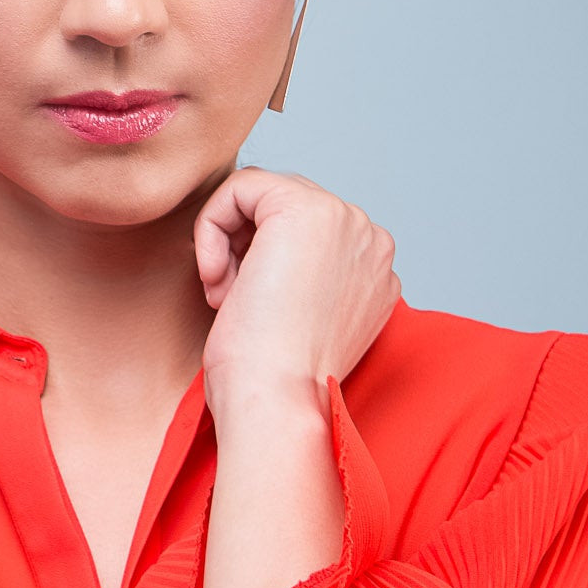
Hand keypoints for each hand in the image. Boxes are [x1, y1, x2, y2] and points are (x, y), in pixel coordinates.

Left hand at [195, 168, 399, 412]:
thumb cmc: (276, 378)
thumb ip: (306, 274)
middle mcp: (370, 238)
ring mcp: (343, 218)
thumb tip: (266, 248)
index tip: (251, 309)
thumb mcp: (301, 315)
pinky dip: (212, 227)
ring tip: (226, 294)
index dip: (263, 261)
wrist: (277, 400)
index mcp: (375, 269)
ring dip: (230, 242)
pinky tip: (216, 277)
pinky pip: (239, 187)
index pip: (306, 232)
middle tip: (232, 300)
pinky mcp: (302, 206)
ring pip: (261, 195)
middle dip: (245, 248)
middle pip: (284, 207)